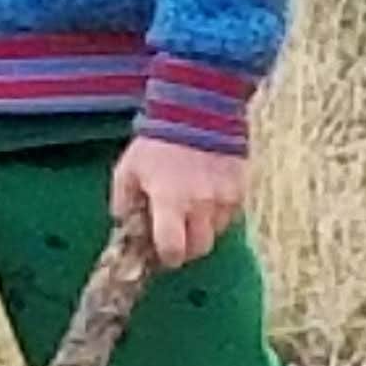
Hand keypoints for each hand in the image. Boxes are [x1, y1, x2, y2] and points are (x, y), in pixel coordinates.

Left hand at [114, 132, 247, 270]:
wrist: (198, 109)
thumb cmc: (157, 141)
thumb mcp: (127, 169)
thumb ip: (123, 201)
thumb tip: (124, 223)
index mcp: (170, 202)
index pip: (173, 250)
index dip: (167, 257)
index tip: (162, 253)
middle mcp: (201, 205)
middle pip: (199, 248)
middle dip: (187, 247)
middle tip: (178, 236)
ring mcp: (225, 198)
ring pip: (218, 232)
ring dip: (204, 228)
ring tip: (193, 209)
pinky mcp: (241, 188)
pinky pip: (231, 214)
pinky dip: (220, 212)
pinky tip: (208, 195)